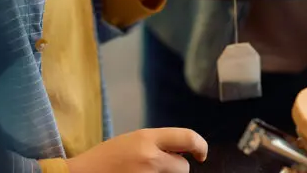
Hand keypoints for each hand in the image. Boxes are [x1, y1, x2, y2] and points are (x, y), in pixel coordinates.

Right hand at [67, 128, 207, 172]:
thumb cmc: (105, 159)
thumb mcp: (132, 141)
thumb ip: (157, 144)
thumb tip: (184, 152)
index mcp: (146, 138)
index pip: (188, 137)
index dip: (200, 146)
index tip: (201, 154)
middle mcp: (149, 158)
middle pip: (183, 167)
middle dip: (176, 168)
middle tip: (159, 168)